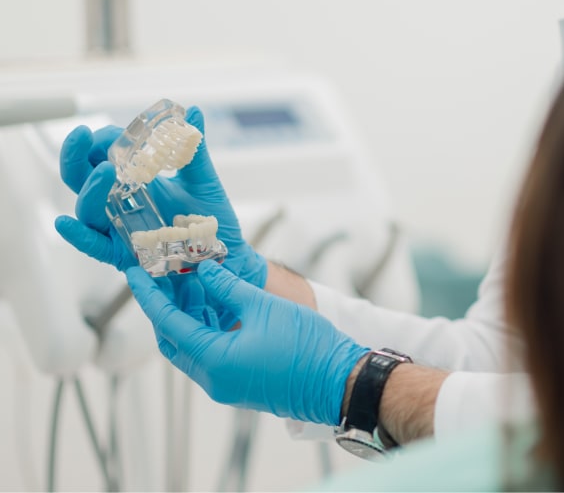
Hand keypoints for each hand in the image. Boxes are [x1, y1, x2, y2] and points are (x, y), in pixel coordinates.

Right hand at [57, 106, 267, 287]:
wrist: (227, 252)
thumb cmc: (210, 216)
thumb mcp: (203, 179)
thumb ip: (194, 147)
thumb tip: (193, 111)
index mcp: (136, 180)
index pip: (104, 156)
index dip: (101, 141)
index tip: (103, 131)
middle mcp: (120, 202)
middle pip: (83, 178)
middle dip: (76, 155)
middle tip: (82, 136)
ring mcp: (120, 227)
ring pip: (88, 210)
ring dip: (89, 190)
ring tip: (106, 171)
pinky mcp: (124, 254)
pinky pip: (94, 246)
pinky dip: (77, 236)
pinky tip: (64, 223)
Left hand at [126, 262, 369, 425]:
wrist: (338, 381)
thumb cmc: (305, 345)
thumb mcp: (263, 307)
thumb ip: (228, 288)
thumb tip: (204, 270)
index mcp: (213, 361)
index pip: (169, 324)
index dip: (150, 296)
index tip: (135, 273)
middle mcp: (213, 379)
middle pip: (175, 340)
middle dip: (166, 308)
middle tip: (162, 277)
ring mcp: (227, 384)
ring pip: (194, 348)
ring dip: (189, 318)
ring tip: (190, 284)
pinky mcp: (242, 384)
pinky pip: (213, 355)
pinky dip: (208, 331)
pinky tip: (217, 306)